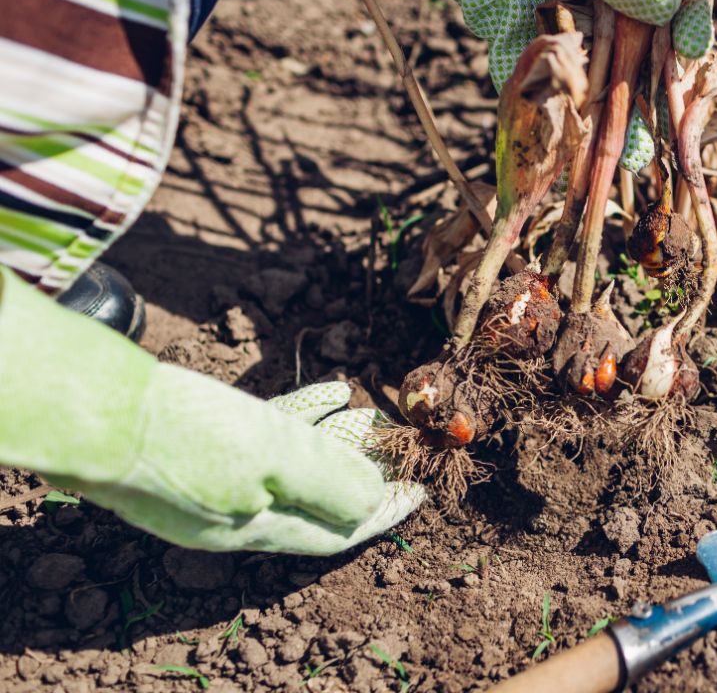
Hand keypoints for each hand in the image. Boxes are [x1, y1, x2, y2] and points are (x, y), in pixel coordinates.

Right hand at [0, 268, 423, 554]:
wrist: (90, 410)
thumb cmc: (185, 435)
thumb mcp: (275, 459)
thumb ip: (331, 484)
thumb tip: (376, 504)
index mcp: (258, 529)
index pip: (338, 532)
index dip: (384, 513)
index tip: (422, 492)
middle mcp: (233, 516)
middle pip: (315, 497)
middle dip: (361, 467)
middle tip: (395, 440)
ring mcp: (207, 484)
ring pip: (288, 464)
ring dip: (332, 436)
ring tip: (367, 408)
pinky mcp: (189, 448)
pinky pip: (258, 440)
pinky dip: (295, 418)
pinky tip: (328, 388)